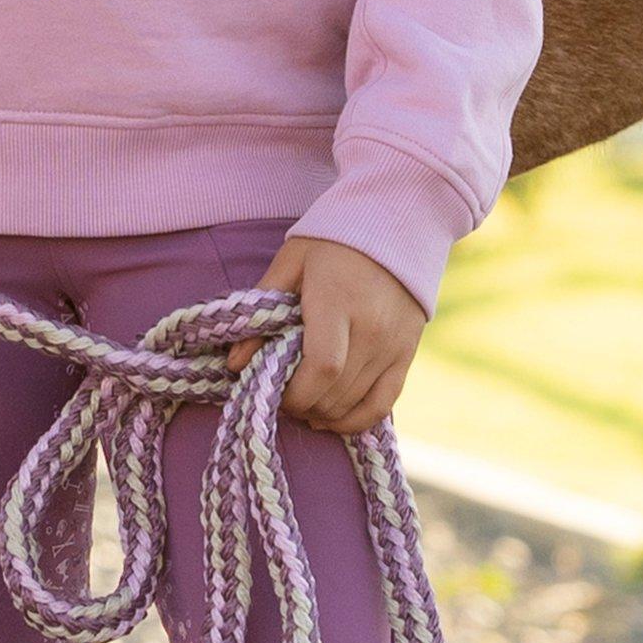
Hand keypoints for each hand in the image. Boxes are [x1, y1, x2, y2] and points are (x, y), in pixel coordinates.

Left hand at [225, 233, 426, 435]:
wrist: (396, 222)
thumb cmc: (333, 241)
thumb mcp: (290, 264)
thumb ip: (261, 314)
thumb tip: (234, 363)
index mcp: (338, 302)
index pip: (321, 368)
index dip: (293, 393)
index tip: (272, 391)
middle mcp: (372, 329)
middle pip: (335, 392)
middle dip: (301, 404)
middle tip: (279, 396)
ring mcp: (394, 344)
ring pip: (354, 403)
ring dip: (322, 413)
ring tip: (300, 404)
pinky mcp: (407, 353)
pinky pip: (383, 405)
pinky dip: (355, 420)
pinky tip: (330, 419)